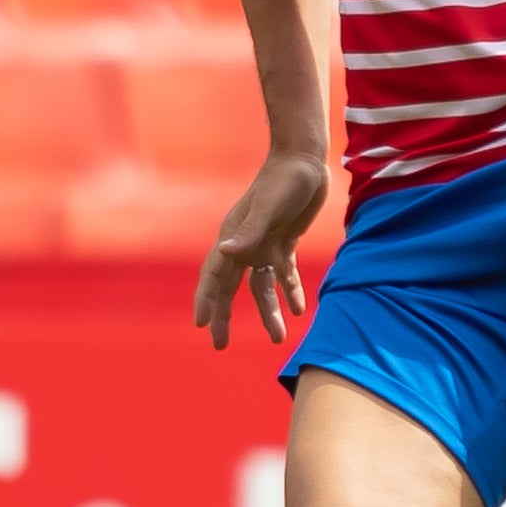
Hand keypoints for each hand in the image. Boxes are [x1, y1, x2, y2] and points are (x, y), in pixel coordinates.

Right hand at [192, 151, 331, 350]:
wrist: (304, 160)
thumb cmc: (284, 181)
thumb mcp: (268, 208)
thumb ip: (249, 233)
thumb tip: (226, 253)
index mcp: (233, 237)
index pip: (214, 275)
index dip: (206, 300)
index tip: (201, 324)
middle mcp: (244, 244)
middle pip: (230, 287)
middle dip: (224, 315)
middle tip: (220, 345)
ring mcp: (264, 244)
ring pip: (261, 286)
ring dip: (269, 311)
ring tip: (278, 338)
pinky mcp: (284, 241)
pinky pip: (284, 273)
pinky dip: (290, 290)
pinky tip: (300, 310)